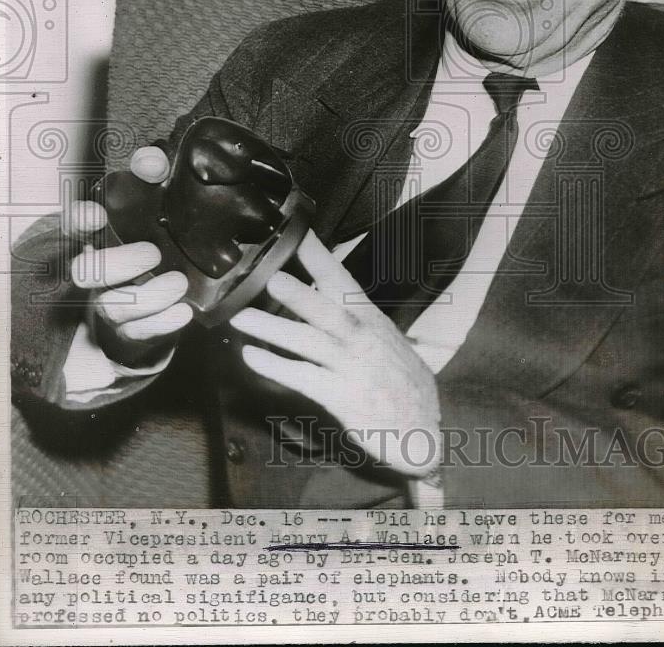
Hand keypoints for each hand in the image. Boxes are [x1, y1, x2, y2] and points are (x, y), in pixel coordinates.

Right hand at [65, 146, 191, 364]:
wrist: (153, 295)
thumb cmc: (143, 238)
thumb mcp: (145, 204)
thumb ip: (147, 177)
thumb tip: (153, 161)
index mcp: (95, 238)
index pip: (72, 227)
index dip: (78, 222)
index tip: (97, 215)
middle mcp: (95, 272)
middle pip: (86, 274)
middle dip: (116, 264)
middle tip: (152, 252)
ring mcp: (109, 304)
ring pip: (112, 307)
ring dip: (147, 296)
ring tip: (178, 283)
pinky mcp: (129, 332)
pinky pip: (138, 333)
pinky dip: (161, 323)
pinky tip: (183, 311)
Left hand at [232, 230, 441, 477]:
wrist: (421, 430)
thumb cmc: (402, 382)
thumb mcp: (387, 340)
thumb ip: (357, 317)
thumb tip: (325, 291)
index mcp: (372, 319)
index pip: (344, 281)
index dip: (320, 258)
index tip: (297, 234)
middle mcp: (363, 339)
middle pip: (329, 311)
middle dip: (300, 294)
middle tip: (270, 277)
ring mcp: (353, 368)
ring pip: (310, 343)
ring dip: (274, 329)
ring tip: (242, 318)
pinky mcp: (342, 398)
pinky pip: (304, 379)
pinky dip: (277, 367)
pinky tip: (252, 358)